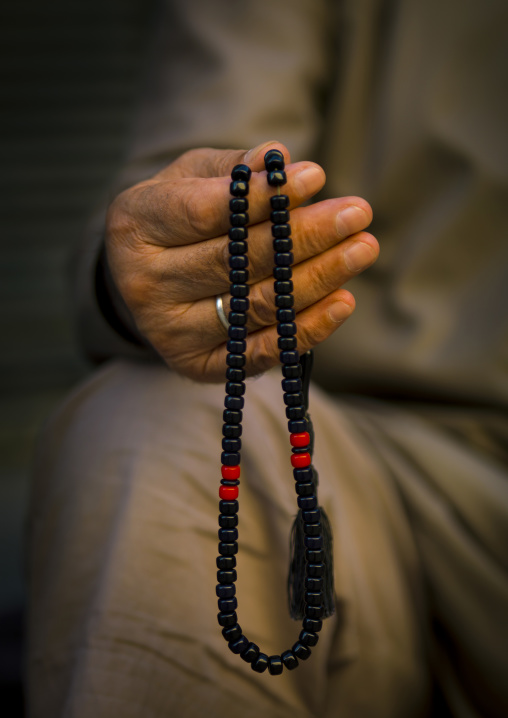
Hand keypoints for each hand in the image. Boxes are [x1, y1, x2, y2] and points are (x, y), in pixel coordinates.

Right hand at [105, 141, 377, 381]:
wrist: (149, 279)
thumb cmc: (177, 219)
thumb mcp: (192, 179)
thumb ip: (233, 169)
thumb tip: (278, 156)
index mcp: (135, 227)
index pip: (205, 212)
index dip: (264, 197)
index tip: (317, 176)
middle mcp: (145, 284)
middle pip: (237, 260)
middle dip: (305, 235)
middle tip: (357, 213)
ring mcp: (170, 331)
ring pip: (256, 304)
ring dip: (318, 277)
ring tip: (362, 248)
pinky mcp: (198, 365)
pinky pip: (262, 351)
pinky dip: (307, 328)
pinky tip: (344, 301)